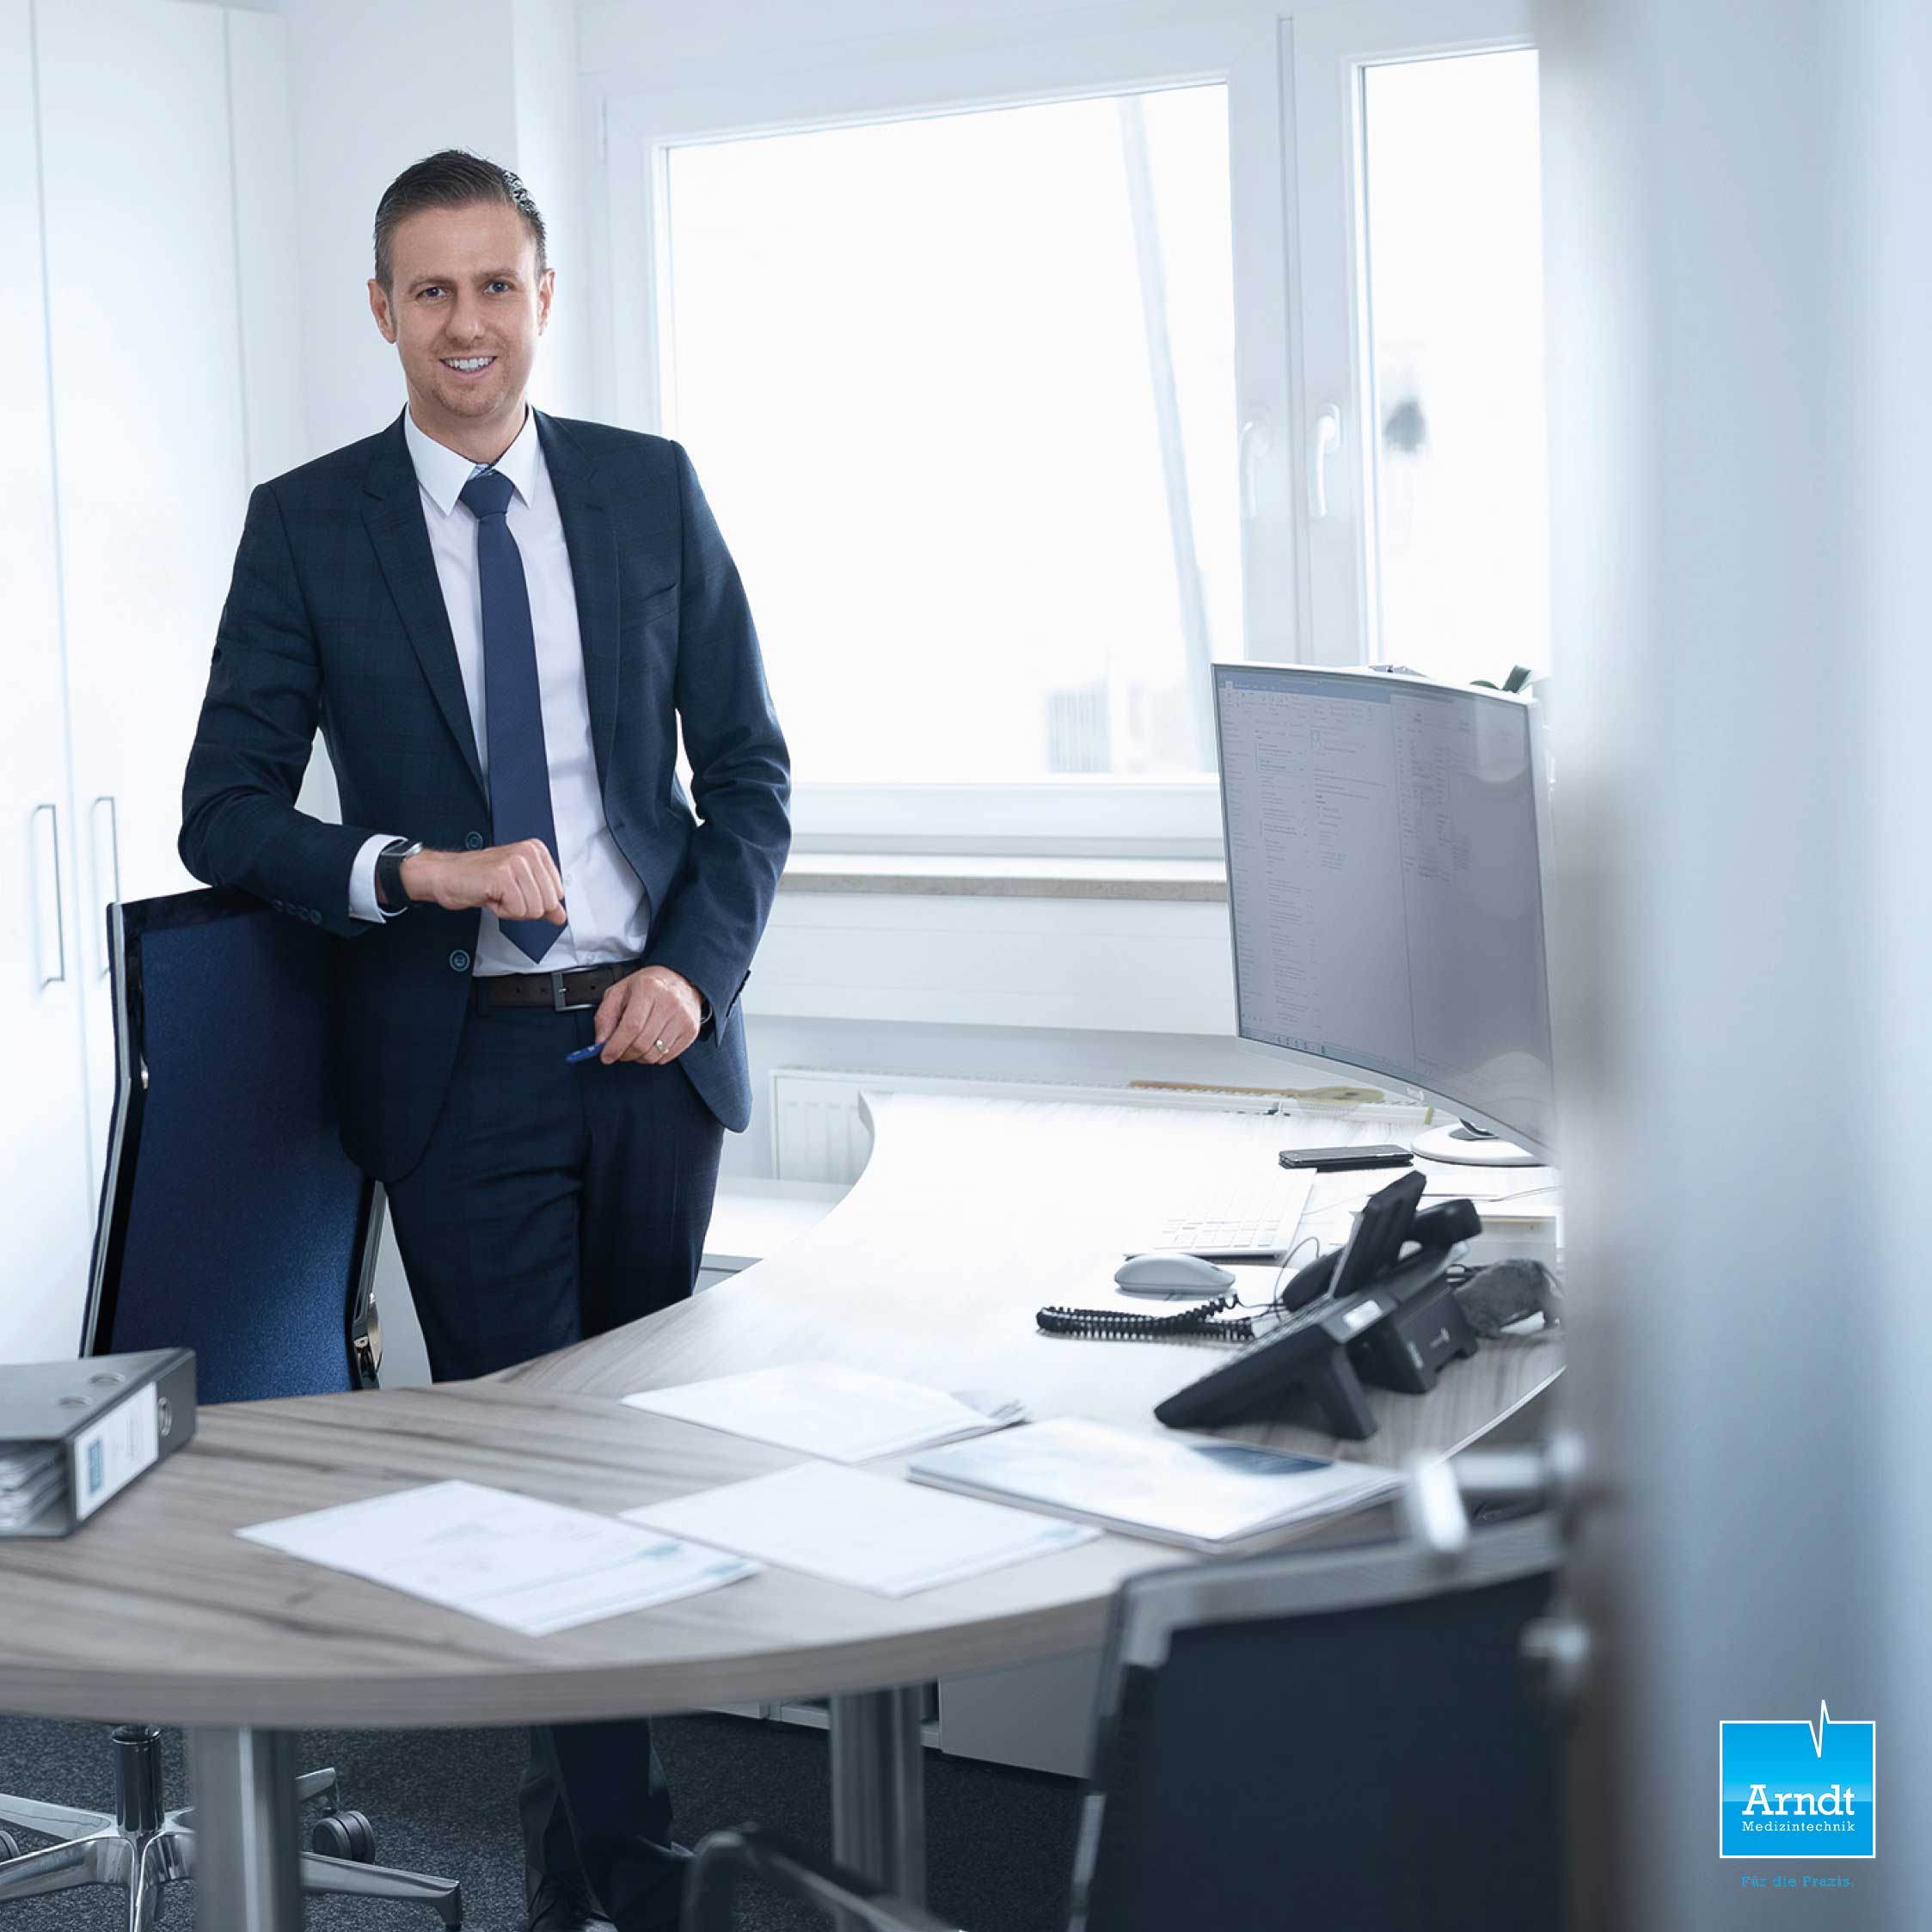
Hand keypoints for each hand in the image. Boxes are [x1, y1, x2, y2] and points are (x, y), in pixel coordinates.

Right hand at [401, 840, 565, 925]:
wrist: (446, 876)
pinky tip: (490, 896)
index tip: (515, 891)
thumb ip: (543, 901)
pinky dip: (502, 911)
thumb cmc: (478, 879)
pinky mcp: (503, 876)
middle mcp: (528, 852)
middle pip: (548, 903)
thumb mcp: (518, 889)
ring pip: (534, 909)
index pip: (558, 893)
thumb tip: (561, 916)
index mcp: (536, 851)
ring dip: (512, 910)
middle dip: (525, 908)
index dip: (534, 901)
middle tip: (504, 894)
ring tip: (496, 894)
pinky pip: (517, 910)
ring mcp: (516, 862)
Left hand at [591, 966, 702, 1065]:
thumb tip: (601, 1042)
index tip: (606, 1055)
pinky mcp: (691, 1031)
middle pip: (642, 1043)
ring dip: (639, 1057)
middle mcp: (669, 1003)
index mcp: (648, 989)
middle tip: (619, 1051)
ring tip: (635, 1046)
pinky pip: (667, 1057)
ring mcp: (683, 1018)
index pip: (631, 1026)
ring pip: (654, 1054)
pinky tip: (650, 1044)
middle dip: (624, 1054)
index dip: (616, 1046)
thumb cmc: (648, 986)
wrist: (680, 979)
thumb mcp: (620, 992)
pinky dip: (654, 1057)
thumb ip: (605, 1016)